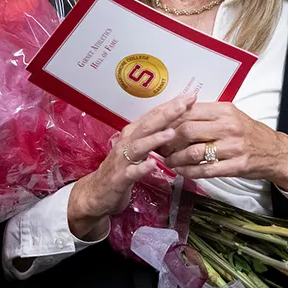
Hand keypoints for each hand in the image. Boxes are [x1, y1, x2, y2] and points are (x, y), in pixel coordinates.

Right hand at [67, 94, 194, 240]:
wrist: (96, 192)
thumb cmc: (121, 168)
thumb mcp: (138, 149)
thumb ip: (154, 136)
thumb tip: (176, 123)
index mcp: (133, 134)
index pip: (154, 115)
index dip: (172, 105)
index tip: (190, 96)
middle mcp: (127, 143)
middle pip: (148, 125)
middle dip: (166, 114)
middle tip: (184, 104)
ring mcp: (122, 160)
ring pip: (139, 146)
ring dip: (155, 139)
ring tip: (171, 132)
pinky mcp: (120, 178)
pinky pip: (132, 173)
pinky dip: (142, 168)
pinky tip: (153, 164)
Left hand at [160, 102, 287, 191]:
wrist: (276, 152)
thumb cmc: (249, 133)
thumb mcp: (231, 116)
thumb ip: (206, 115)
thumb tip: (174, 117)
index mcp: (225, 110)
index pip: (189, 112)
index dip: (169, 122)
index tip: (159, 129)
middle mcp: (229, 126)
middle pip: (187, 131)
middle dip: (168, 141)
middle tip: (160, 147)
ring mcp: (234, 147)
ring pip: (194, 152)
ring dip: (176, 159)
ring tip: (168, 161)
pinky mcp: (237, 166)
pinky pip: (206, 170)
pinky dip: (189, 172)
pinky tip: (181, 172)